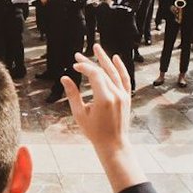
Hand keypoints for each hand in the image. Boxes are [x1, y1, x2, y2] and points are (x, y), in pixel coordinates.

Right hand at [61, 44, 144, 192]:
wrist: (113, 144)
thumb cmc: (94, 132)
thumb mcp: (80, 114)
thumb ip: (73, 95)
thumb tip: (65, 78)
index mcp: (104, 98)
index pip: (94, 75)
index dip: (84, 67)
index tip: (74, 66)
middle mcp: (116, 94)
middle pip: (102, 71)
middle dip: (89, 62)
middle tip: (78, 54)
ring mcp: (123, 95)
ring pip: (114, 72)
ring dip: (105, 59)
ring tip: (96, 47)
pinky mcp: (127, 97)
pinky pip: (125, 79)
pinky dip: (120, 68)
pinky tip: (115, 58)